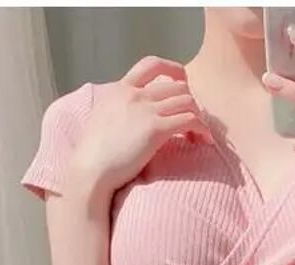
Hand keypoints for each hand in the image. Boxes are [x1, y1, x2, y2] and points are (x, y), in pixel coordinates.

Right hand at [66, 56, 213, 197]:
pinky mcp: (155, 130)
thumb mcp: (104, 118)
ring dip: (199, 116)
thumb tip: (133, 115)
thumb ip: (121, 108)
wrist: (90, 169)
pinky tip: (203, 140)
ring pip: (187, 101)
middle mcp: (134, 94)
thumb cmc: (95, 153)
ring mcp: (145, 110)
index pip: (151, 65)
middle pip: (177, 85)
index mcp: (120, 89)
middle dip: (191, 101)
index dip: (173, 70)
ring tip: (200, 134)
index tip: (183, 82)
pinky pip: (190, 120)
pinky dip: (202, 129)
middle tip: (194, 120)